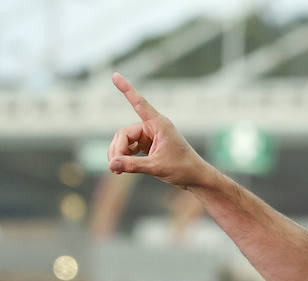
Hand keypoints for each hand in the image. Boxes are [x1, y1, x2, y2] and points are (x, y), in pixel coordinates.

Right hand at [108, 73, 213, 188]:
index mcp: (159, 124)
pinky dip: (125, 156)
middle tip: (114, 167)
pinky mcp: (149, 145)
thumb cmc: (183, 169)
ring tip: (116, 170)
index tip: (114, 75)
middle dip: (118, 149)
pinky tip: (121, 167)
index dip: (126, 89)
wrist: (196, 178)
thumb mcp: (156, 167)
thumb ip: (132, 165)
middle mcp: (154, 127)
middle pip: (124, 133)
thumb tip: (111, 164)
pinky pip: (130, 147)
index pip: (139, 103)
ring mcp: (150, 136)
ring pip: (125, 140)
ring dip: (119, 154)